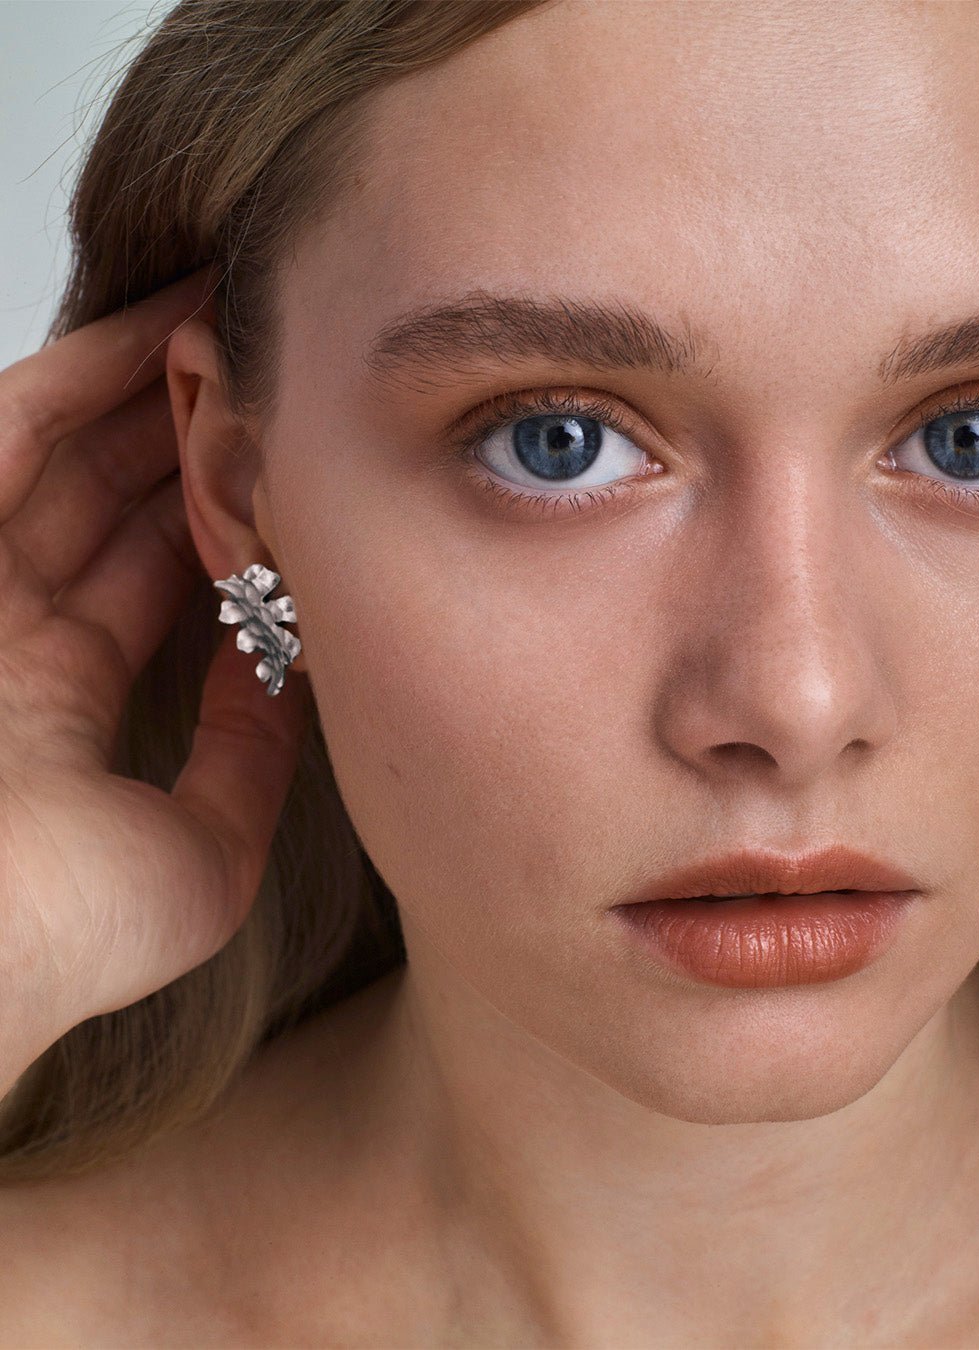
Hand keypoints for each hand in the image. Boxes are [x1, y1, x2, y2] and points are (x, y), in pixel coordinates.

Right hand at [0, 272, 309, 1081]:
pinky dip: (82, 374)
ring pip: (63, 456)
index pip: (145, 589)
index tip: (285, 478)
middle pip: (107, 510)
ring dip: (144, 391)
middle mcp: (3, 639)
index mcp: (53, 713)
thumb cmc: (66, 936)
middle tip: (268, 382)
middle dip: (186, 443)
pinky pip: (10, 430)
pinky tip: (157, 330)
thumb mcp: (203, 850)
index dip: (215, 527)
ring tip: (230, 330)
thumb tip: (290, 675)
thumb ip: (248, 757)